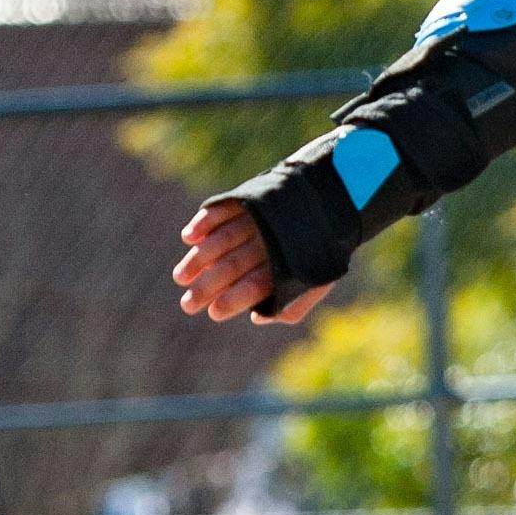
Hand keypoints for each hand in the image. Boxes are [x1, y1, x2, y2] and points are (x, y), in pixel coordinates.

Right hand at [173, 199, 326, 324]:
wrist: (335, 198)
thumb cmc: (318, 250)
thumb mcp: (318, 281)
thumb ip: (293, 306)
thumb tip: (257, 318)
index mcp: (289, 263)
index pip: (256, 285)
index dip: (234, 300)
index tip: (213, 314)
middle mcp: (272, 239)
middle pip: (235, 265)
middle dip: (209, 286)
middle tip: (187, 305)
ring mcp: (261, 217)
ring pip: (225, 239)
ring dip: (200, 258)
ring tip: (180, 277)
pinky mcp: (253, 196)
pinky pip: (225, 209)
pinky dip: (206, 221)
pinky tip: (188, 237)